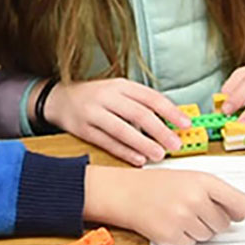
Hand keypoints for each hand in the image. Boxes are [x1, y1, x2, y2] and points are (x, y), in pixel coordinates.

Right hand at [42, 78, 191, 165]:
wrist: (58, 99)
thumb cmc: (95, 97)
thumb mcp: (117, 91)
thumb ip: (141, 103)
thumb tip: (171, 120)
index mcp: (120, 85)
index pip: (150, 97)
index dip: (171, 112)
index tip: (186, 124)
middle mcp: (106, 96)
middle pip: (139, 114)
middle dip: (160, 131)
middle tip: (175, 144)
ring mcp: (93, 113)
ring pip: (122, 129)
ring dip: (143, 143)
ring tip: (159, 154)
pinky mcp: (83, 129)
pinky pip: (107, 142)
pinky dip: (124, 152)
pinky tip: (138, 159)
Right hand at [84, 165, 244, 244]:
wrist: (125, 192)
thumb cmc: (157, 184)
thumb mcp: (189, 179)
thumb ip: (217, 194)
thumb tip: (238, 215)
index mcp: (203, 181)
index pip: (239, 199)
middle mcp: (195, 198)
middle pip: (224, 223)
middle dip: (212, 219)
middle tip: (190, 207)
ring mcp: (183, 217)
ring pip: (208, 235)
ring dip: (197, 228)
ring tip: (176, 212)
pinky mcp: (172, 235)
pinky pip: (191, 244)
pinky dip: (183, 238)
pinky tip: (169, 223)